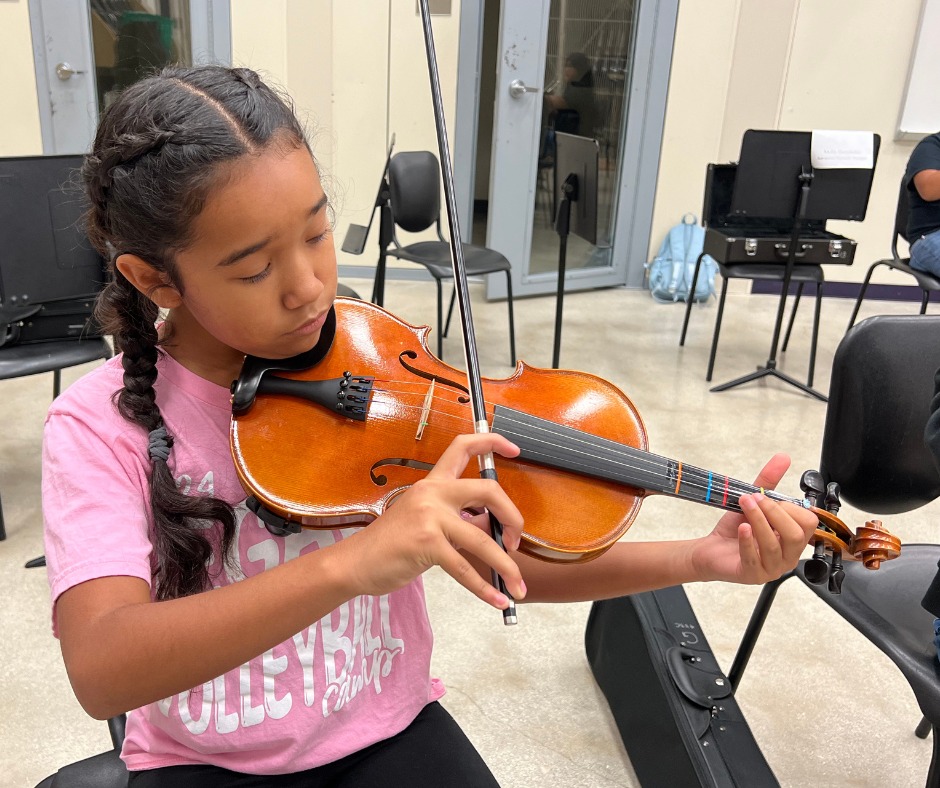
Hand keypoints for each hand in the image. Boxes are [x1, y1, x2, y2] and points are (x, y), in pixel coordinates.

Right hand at [339, 433, 525, 609]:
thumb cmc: (392, 544)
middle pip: (488, 489)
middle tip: (515, 541)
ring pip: (482, 538)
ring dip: (506, 566)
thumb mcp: (426, 521)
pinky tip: (496, 599)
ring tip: (517, 586)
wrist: (355, 562)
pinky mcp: (426, 543)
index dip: (492, 442)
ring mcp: (429, 516)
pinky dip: (484, 588)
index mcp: (433, 483)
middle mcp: (433, 493)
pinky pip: (464, 567)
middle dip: (513, 516)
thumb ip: (458, 519)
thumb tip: (493, 528)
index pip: (463, 447)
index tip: (515, 449)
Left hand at [688, 453, 817, 584]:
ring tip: (744, 506)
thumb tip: (783, 457)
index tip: (766, 497)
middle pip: (796, 535)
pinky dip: (748, 541)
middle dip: (774, 512)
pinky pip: (754, 559)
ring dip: (758, 521)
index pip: (809, 523)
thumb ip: (768, 482)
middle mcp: (787, 556)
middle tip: (754, 499)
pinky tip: (742, 528)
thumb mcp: (752, 503)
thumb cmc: (735, 530)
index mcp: (793, 539)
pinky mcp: (753, 575)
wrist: (711, 550)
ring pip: (774, 545)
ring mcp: (771, 568)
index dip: (789, 508)